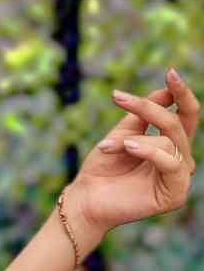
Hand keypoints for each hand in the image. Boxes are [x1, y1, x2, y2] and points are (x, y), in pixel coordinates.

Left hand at [70, 68, 197, 235]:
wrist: (85, 199)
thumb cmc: (102, 168)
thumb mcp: (122, 133)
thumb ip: (144, 114)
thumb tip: (165, 91)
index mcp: (170, 144)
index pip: (185, 114)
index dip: (181, 93)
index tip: (170, 72)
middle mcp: (179, 160)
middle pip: (176, 123)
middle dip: (149, 108)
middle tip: (118, 98)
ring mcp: (179, 177)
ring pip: (170, 140)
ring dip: (135, 136)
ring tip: (109, 144)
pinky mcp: (175, 193)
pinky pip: (170, 163)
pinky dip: (148, 151)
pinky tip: (128, 147)